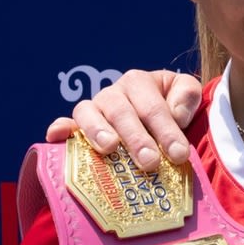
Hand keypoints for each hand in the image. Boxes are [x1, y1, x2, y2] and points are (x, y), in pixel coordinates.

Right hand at [43, 69, 202, 170]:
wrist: (156, 114)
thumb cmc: (171, 106)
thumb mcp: (185, 93)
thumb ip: (187, 95)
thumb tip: (176, 113)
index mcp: (139, 82)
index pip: (153, 107)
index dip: (167, 130)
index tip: (179, 154)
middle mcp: (112, 94)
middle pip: (121, 112)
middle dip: (136, 138)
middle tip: (150, 162)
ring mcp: (92, 109)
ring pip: (88, 113)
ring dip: (97, 131)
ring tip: (109, 149)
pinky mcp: (76, 126)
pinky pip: (64, 125)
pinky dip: (59, 129)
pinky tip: (56, 138)